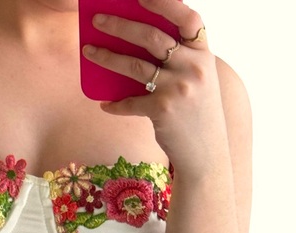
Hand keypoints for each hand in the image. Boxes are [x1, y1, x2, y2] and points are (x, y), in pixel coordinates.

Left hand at [82, 0, 229, 179]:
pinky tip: (105, 104)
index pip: (188, 18)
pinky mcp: (163, 110)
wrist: (207, 155)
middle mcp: (194, 67)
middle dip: (120, 25)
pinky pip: (129, 102)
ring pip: (135, 65)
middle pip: (152, 36)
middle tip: (98, 20)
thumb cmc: (197, 117)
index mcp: (205, 55)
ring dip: (107, 57)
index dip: (165, 3)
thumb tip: (136, 48)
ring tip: (89, 51)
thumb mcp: (199, 83)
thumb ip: (180, 63)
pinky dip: (115, 104)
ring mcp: (179, 87)